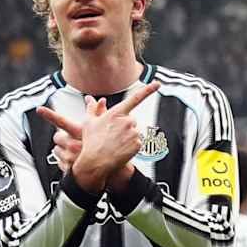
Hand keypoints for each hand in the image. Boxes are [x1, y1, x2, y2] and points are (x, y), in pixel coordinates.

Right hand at [37, 81, 159, 192]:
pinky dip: (131, 146)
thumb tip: (92, 100)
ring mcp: (133, 133)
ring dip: (127, 137)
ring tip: (115, 144)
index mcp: (116, 113)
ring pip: (134, 132)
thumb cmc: (91, 143)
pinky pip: (137, 143)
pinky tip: (120, 150)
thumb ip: (92, 109)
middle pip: (131, 120)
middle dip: (124, 126)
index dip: (148, 90)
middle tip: (112, 135)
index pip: (135, 98)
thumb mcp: (89, 123)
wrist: (95, 162)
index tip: (157, 84)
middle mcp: (127, 121)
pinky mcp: (138, 144)